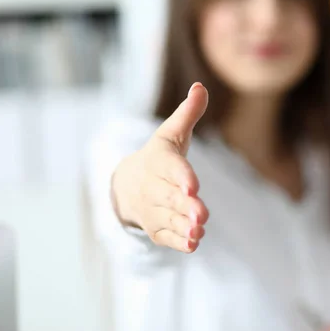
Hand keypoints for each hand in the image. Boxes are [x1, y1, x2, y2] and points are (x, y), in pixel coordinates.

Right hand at [111, 82, 209, 253]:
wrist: (127, 185)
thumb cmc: (160, 157)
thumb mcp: (171, 133)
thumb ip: (188, 113)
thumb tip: (200, 86)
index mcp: (159, 161)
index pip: (171, 168)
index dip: (182, 177)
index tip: (193, 186)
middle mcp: (153, 186)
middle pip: (170, 197)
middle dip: (185, 206)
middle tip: (201, 214)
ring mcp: (152, 209)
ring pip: (169, 218)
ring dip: (183, 226)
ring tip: (198, 231)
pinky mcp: (155, 228)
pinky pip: (165, 236)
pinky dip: (177, 241)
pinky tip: (192, 243)